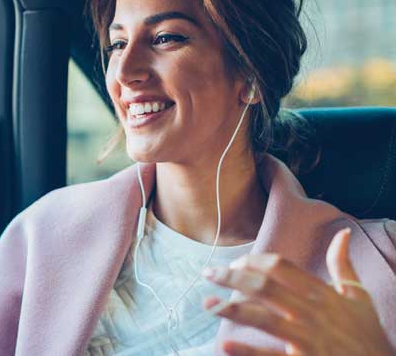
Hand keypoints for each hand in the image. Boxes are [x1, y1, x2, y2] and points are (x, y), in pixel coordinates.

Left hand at [203, 228, 394, 355]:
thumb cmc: (368, 335)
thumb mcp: (359, 297)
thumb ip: (343, 265)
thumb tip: (343, 233)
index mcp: (323, 295)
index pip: (281, 267)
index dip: (253, 261)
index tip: (234, 263)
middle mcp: (313, 313)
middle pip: (265, 288)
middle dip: (232, 278)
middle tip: (209, 274)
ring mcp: (308, 339)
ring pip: (263, 319)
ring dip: (231, 310)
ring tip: (207, 303)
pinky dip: (247, 352)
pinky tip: (224, 346)